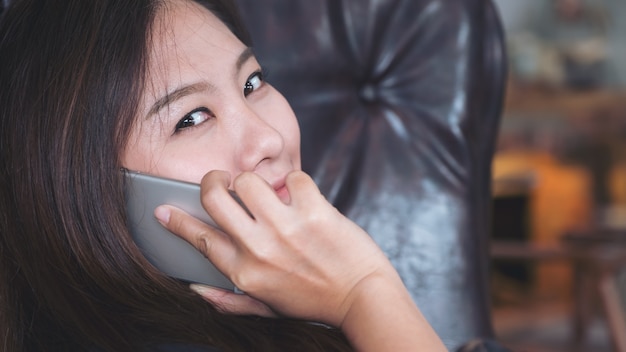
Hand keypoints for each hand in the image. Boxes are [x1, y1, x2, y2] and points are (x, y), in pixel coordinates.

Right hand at [155, 170, 394, 326]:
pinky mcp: (315, 212)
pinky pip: (293, 177)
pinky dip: (297, 183)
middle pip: (215, 196)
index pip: (198, 239)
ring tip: (270, 193)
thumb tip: (194, 290)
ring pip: (249, 179)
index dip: (176, 221)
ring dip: (257, 181)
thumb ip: (228, 300)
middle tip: (223, 180)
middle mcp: (260, 249)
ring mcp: (287, 229)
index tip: (163, 209)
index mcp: (244, 272)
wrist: (362, 297)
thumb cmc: (314, 301)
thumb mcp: (266, 307)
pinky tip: (304, 199)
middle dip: (213, 180)